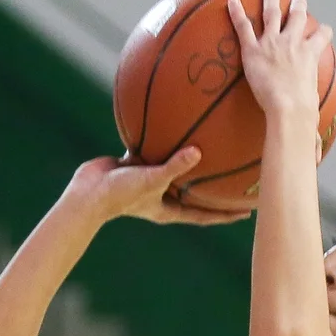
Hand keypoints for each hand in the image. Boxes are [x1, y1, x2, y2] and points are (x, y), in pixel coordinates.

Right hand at [62, 150, 250, 227]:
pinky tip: (177, 121)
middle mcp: (163, 196)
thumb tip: (199, 152)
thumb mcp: (151, 180)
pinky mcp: (137, 165)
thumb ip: (175, 166)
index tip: (248, 211)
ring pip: (177, 170)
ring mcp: (150, 181)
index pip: (206, 215)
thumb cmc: (119, 194)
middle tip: (239, 180)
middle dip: (217, 189)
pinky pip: (157, 150)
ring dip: (192, 161)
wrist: (86, 193)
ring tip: (213, 146)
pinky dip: (166, 140)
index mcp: (170, 210)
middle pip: (197, 194)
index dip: (227, 214)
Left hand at [228, 0, 332, 117]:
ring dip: (270, 0)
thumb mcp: (313, 108)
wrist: (289, 107)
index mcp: (310, 54)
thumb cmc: (303, 111)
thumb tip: (315, 146)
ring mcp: (273, 43)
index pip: (321, 38)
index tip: (324, 30)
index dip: (323, 32)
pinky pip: (243, 27)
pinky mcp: (253, 50)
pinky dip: (236, 13)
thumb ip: (311, 117)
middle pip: (297, 18)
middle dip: (298, 6)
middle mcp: (293, 43)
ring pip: (272, 14)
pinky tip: (231, 1)